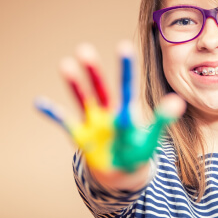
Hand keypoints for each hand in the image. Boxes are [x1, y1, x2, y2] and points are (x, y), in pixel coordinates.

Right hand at [35, 41, 185, 172]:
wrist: (122, 171)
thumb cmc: (137, 151)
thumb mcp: (150, 138)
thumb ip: (161, 120)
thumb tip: (178, 101)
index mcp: (126, 111)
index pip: (127, 88)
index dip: (125, 69)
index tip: (123, 45)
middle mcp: (108, 112)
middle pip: (101, 89)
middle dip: (93, 72)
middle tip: (84, 49)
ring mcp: (93, 122)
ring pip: (83, 100)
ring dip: (74, 85)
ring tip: (65, 64)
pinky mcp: (81, 136)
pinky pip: (65, 123)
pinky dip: (53, 113)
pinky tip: (39, 101)